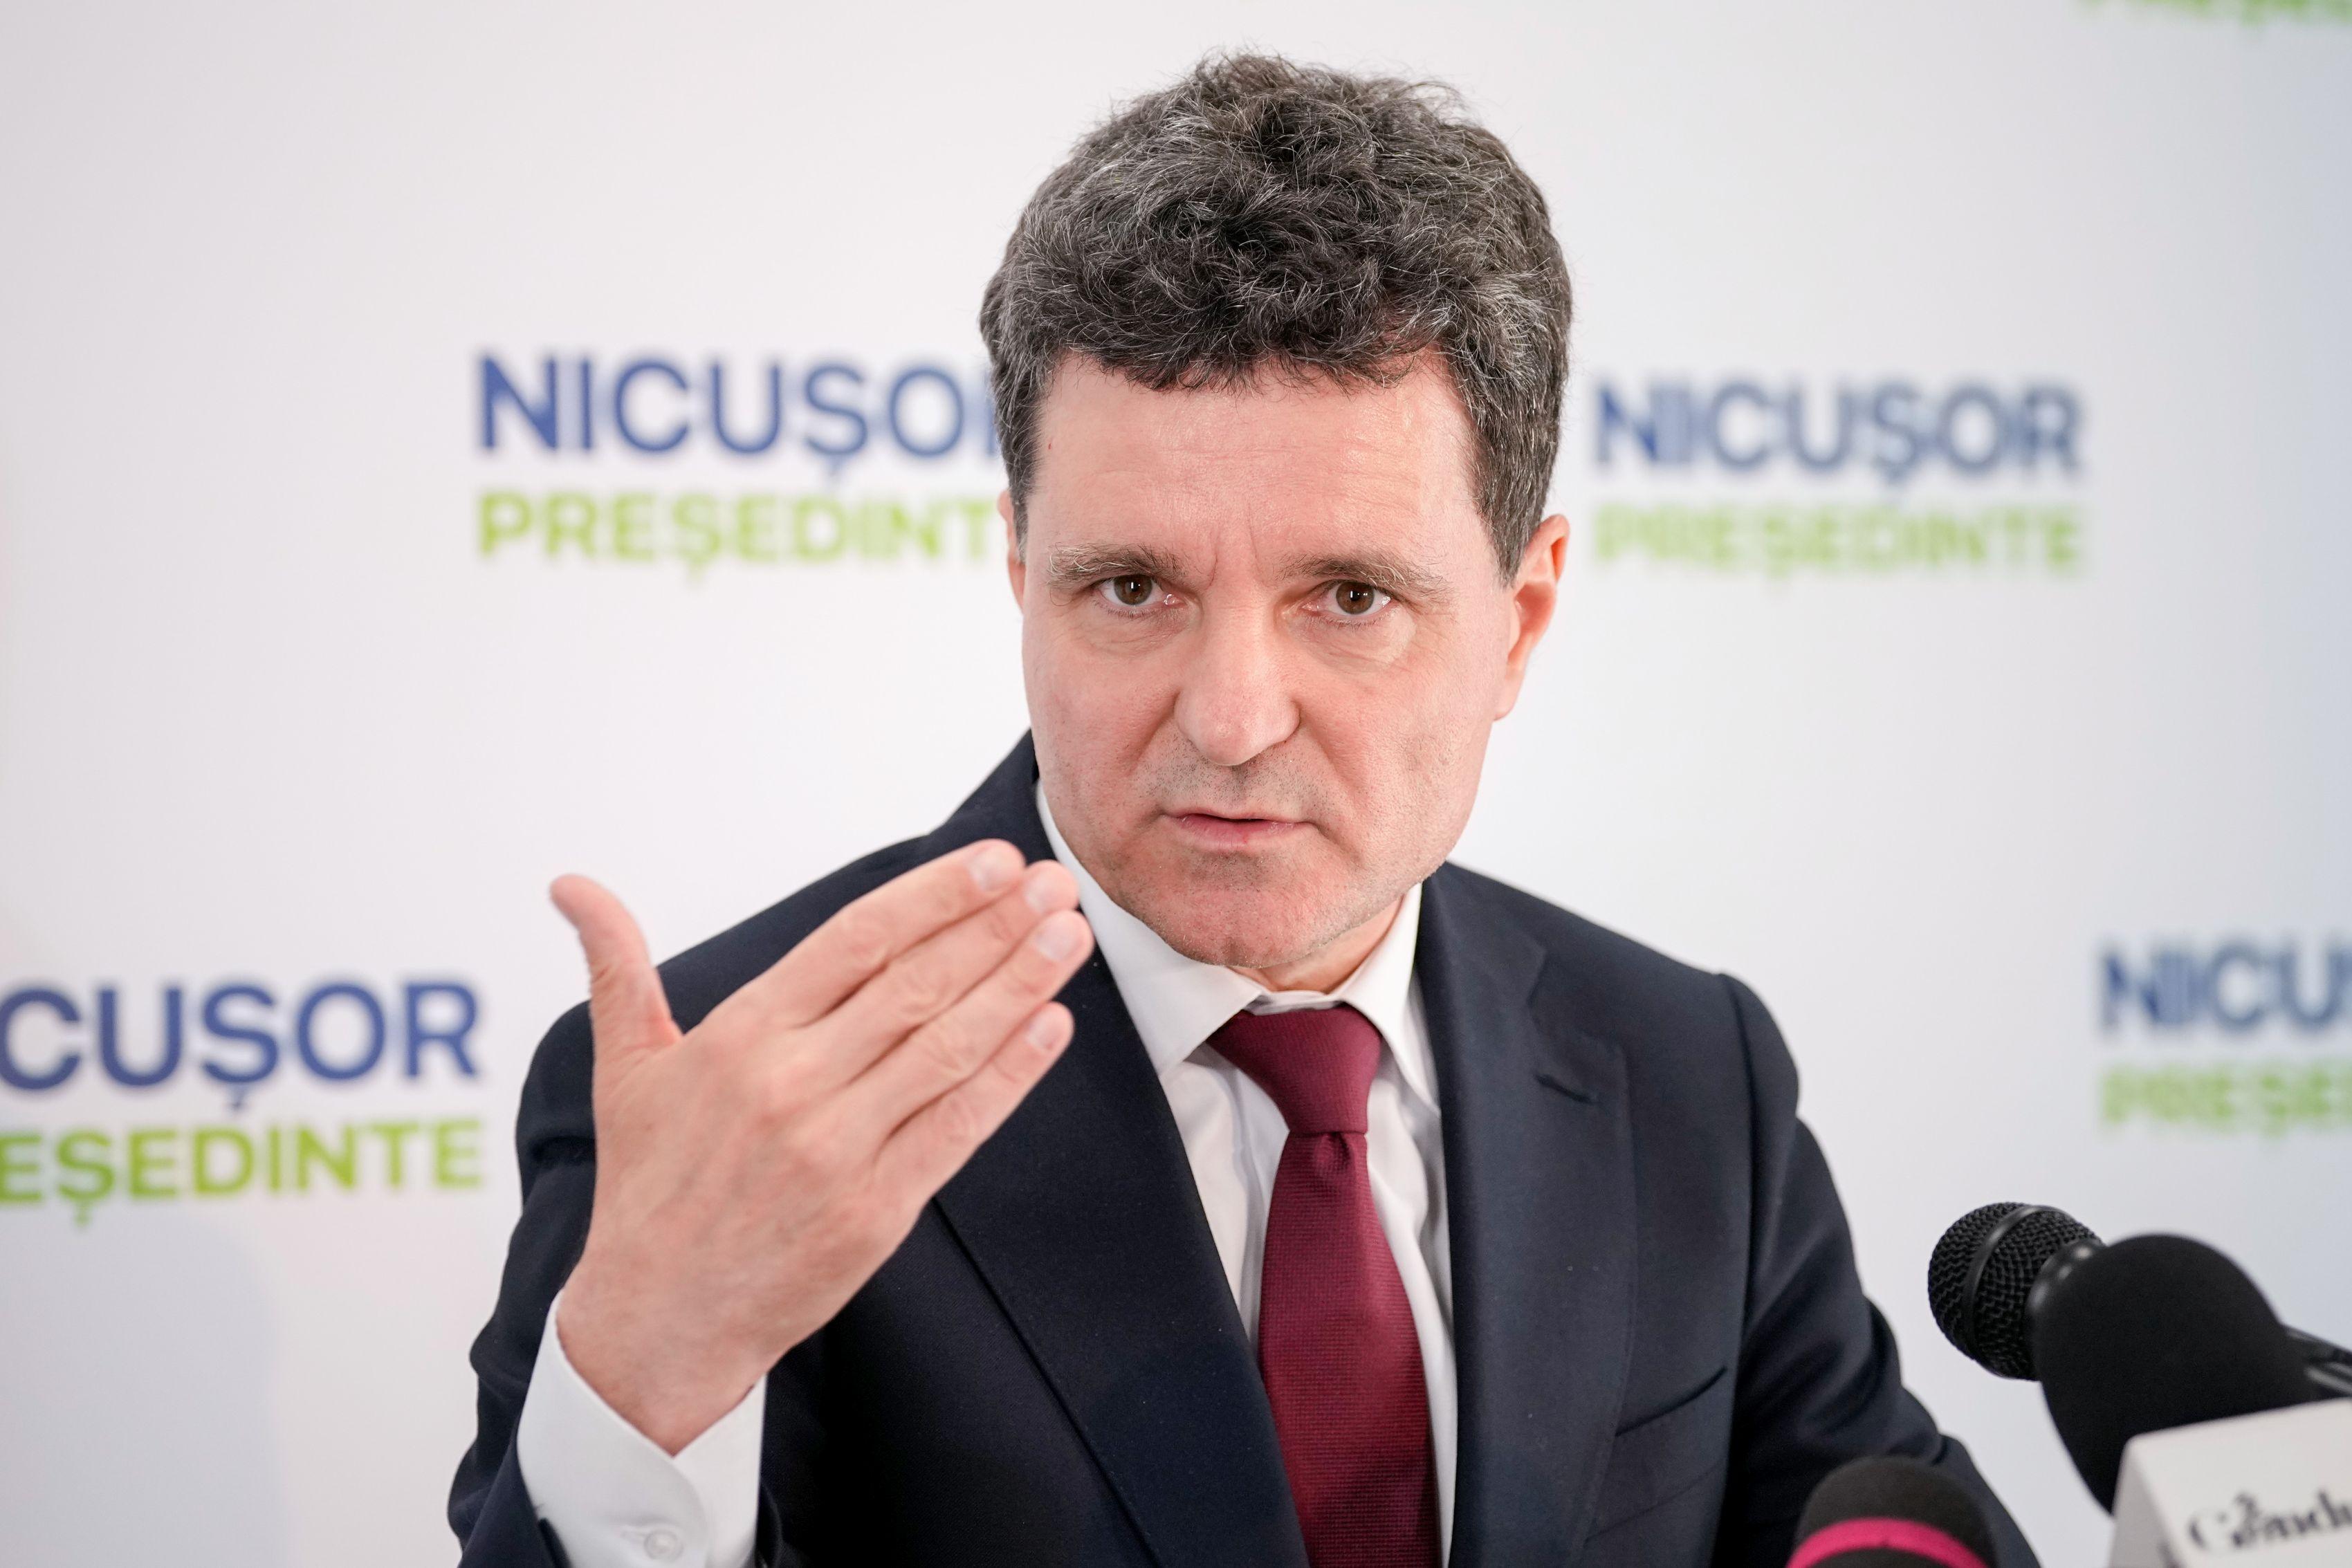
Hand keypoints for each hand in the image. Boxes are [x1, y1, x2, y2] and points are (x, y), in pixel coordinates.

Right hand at [547, 840, 1092, 1452]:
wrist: (656, 1323)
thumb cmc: (650, 1188)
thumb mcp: (626, 1069)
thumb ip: (616, 967)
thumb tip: (571, 888)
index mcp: (741, 1037)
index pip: (856, 941)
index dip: (933, 896)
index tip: (992, 861)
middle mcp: (791, 1084)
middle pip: (916, 983)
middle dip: (996, 926)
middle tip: (1053, 883)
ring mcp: (838, 1149)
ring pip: (947, 1047)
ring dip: (1020, 986)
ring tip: (1068, 937)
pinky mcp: (876, 1212)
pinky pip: (958, 1127)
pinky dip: (1012, 1075)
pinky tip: (1052, 1027)